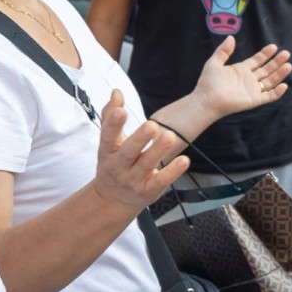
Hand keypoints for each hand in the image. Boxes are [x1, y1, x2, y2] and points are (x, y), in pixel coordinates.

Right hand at [91, 95, 189, 212]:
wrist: (112, 199)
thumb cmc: (113, 163)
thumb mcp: (108, 142)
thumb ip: (111, 115)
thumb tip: (116, 92)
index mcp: (108, 151)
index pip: (108, 136)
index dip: (113, 124)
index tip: (121, 111)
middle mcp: (119, 166)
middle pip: (128, 152)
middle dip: (139, 139)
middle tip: (151, 125)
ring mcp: (133, 180)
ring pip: (146, 165)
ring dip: (158, 151)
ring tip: (169, 137)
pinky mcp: (149, 190)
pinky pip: (161, 181)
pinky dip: (172, 172)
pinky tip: (184, 160)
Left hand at [193, 37, 291, 118]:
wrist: (207, 99)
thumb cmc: (208, 82)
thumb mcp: (214, 62)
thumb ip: (223, 50)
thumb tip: (231, 37)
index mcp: (241, 70)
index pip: (257, 61)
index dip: (266, 54)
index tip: (274, 47)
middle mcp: (249, 80)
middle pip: (267, 69)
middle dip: (276, 62)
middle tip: (286, 53)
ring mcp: (252, 90)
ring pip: (270, 81)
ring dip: (280, 74)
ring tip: (288, 65)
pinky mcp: (254, 100)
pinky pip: (269, 96)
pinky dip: (277, 92)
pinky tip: (284, 85)